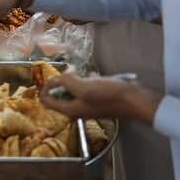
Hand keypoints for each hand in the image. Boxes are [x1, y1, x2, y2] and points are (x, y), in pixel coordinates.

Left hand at [40, 73, 162, 124]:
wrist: (134, 100)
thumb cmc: (107, 95)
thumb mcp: (84, 87)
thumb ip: (67, 80)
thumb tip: (63, 73)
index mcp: (70, 109)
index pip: (47, 101)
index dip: (44, 88)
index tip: (50, 75)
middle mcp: (77, 108)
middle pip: (60, 95)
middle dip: (61, 81)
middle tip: (67, 70)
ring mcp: (88, 103)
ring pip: (74, 89)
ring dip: (75, 78)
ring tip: (79, 70)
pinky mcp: (99, 97)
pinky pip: (87, 87)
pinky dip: (88, 79)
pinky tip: (94, 74)